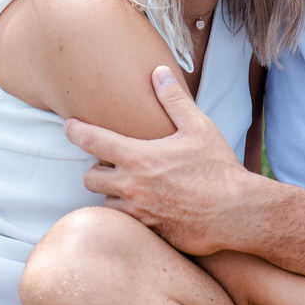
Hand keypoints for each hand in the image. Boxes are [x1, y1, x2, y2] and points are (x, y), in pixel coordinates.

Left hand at [65, 66, 253, 255]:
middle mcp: (131, 186)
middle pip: (90, 177)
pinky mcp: (147, 232)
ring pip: (105, 202)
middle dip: (97, 168)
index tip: (68, 126)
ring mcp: (137, 212)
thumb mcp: (199, 128)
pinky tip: (147, 205)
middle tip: (114, 163)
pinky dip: (129, 212)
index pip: (93, 141)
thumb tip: (158, 72)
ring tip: (133, 185)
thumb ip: (174, 99)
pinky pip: (124, 222)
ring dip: (113, 193)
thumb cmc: (218, 168)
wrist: (236, 213)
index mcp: (138, 157)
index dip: (76, 131)